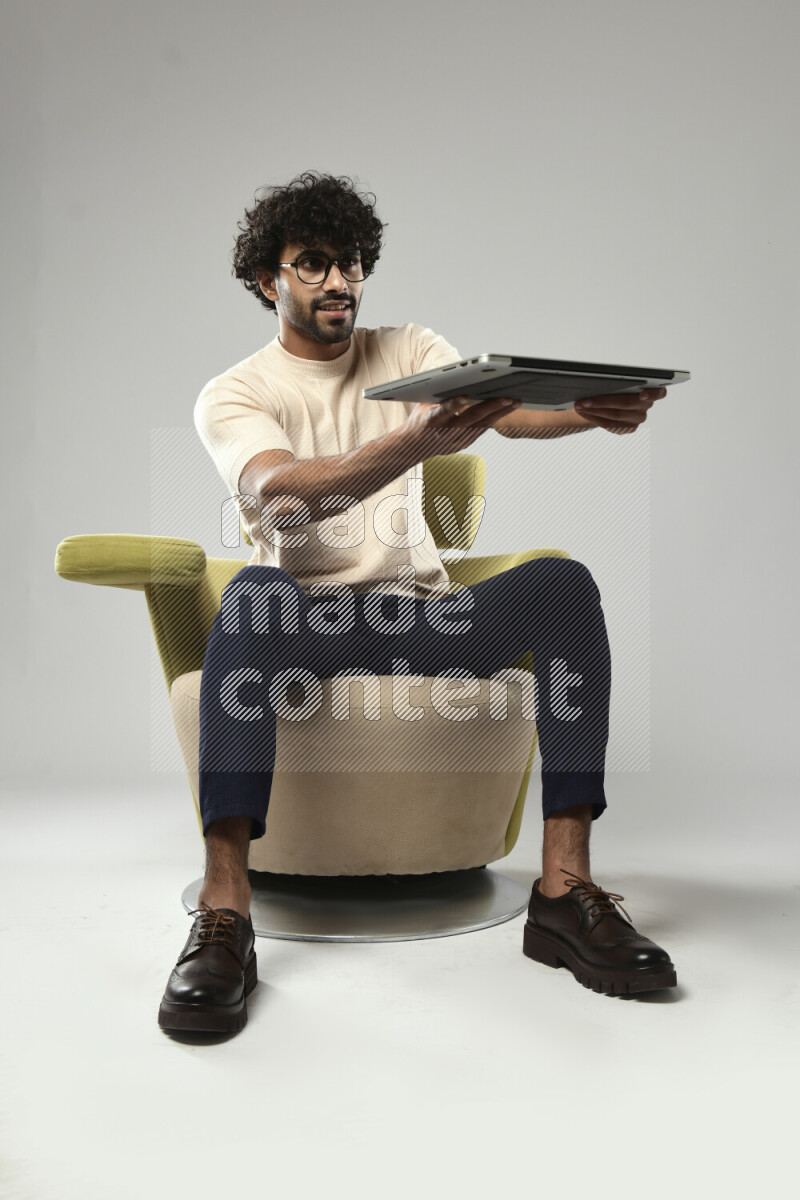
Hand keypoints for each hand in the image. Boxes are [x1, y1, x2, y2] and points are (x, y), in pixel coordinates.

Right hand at [402, 394, 521, 455]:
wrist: (412, 447)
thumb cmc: (419, 420)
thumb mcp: (423, 404)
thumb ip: (439, 394)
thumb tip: (456, 377)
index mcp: (431, 420)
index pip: (443, 411)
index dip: (454, 404)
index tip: (465, 396)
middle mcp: (445, 431)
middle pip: (471, 418)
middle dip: (491, 407)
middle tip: (508, 397)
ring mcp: (455, 440)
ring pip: (481, 425)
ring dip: (500, 413)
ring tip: (516, 402)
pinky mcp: (462, 444)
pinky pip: (481, 430)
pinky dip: (493, 419)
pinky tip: (506, 410)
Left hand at [574, 387, 665, 433]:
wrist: (612, 401)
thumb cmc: (617, 386)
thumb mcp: (618, 380)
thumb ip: (617, 381)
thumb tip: (596, 382)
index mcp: (652, 390)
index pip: (660, 393)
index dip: (652, 394)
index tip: (642, 395)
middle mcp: (647, 406)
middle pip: (626, 404)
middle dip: (602, 401)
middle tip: (584, 400)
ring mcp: (638, 419)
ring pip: (615, 416)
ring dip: (593, 410)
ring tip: (579, 405)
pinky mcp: (628, 428)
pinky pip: (610, 424)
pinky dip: (594, 417)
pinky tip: (583, 412)